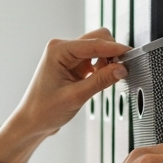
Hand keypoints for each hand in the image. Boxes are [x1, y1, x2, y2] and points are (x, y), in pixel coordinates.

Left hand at [0, 28, 128, 162]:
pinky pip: (94, 59)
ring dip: (107, 60)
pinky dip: (102, 67)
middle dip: (112, 52)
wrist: (32, 122)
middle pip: (98, 39)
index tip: (131, 54)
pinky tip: (101, 79)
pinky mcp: (72, 65)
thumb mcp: (75, 97)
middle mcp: (62, 49)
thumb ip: (100, 81)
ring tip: (108, 79)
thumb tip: (121, 69)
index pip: (94, 43)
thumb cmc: (43, 111)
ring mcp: (67, 56)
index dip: (115, 49)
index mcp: (58, 51)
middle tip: (122, 69)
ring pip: (98, 48)